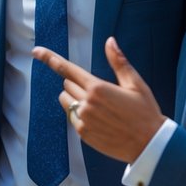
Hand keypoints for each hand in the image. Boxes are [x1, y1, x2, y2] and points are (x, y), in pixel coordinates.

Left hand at [31, 36, 164, 163]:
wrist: (149, 144)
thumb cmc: (145, 112)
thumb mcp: (135, 84)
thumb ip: (119, 62)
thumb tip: (110, 41)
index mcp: (98, 88)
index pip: (67, 69)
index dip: (50, 58)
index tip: (36, 51)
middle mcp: (87, 103)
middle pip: (67, 85)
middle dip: (78, 84)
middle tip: (100, 92)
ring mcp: (83, 120)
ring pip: (66, 101)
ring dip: (75, 98)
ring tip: (98, 105)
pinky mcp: (83, 134)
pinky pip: (72, 117)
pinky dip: (79, 114)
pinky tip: (99, 119)